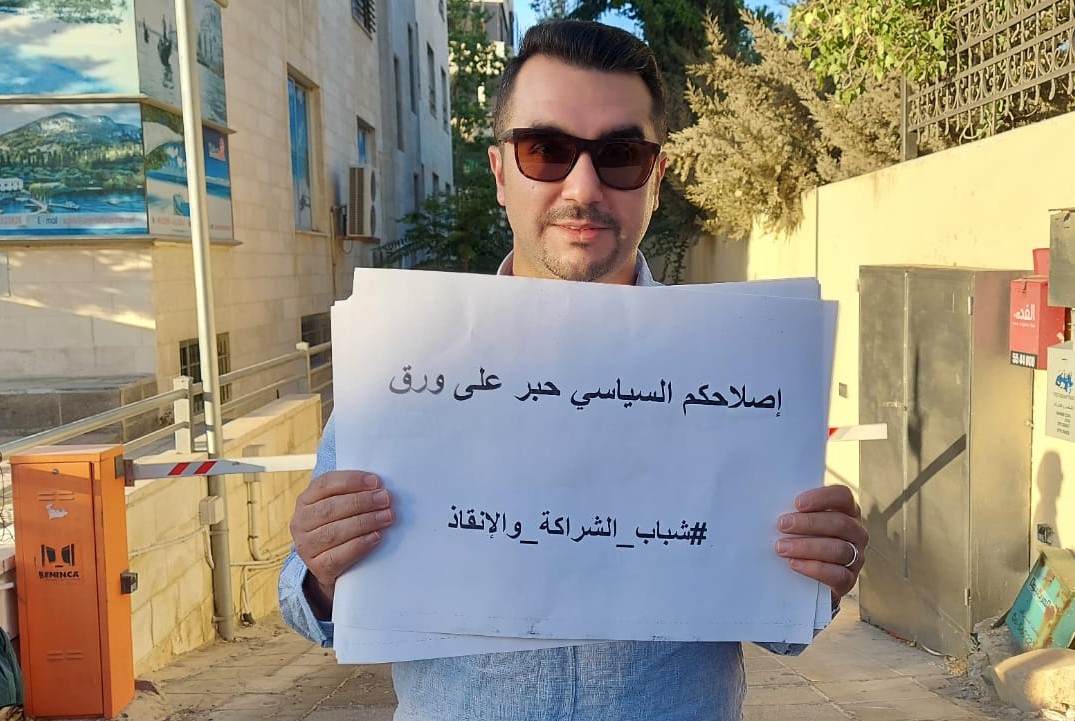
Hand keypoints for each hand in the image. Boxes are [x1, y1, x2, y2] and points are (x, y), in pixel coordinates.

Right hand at [289, 470, 393, 617]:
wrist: (331, 565)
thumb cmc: (341, 527)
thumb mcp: (340, 508)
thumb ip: (353, 494)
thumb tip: (379, 488)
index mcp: (305, 500)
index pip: (325, 484)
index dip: (351, 481)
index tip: (376, 482)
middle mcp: (300, 522)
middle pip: (330, 507)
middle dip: (362, 502)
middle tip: (385, 499)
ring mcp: (306, 546)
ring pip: (333, 532)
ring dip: (364, 522)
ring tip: (386, 517)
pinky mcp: (317, 567)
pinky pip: (337, 556)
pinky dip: (359, 545)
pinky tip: (375, 537)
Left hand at [774, 484, 867, 601]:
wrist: (805, 581)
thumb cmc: (800, 541)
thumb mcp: (800, 523)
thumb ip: (795, 512)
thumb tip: (772, 503)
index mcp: (847, 511)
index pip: (843, 496)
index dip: (822, 497)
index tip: (797, 503)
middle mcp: (856, 533)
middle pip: (840, 523)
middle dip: (809, 523)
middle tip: (782, 525)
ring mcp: (856, 557)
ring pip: (839, 549)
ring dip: (807, 547)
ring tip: (782, 547)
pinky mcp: (849, 580)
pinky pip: (838, 574)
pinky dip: (814, 568)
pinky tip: (794, 563)